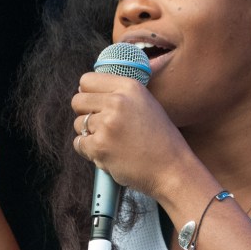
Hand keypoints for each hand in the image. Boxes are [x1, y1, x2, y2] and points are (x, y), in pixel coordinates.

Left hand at [71, 71, 193, 199]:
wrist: (172, 169)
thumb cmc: (160, 140)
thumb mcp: (146, 104)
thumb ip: (120, 95)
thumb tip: (83, 88)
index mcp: (129, 87)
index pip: (87, 80)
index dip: (88, 94)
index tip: (95, 105)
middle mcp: (117, 101)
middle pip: (78, 100)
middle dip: (85, 114)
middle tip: (103, 127)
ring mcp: (107, 124)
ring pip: (78, 124)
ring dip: (89, 134)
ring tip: (112, 143)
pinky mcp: (99, 146)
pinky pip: (79, 143)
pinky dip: (89, 151)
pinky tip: (109, 154)